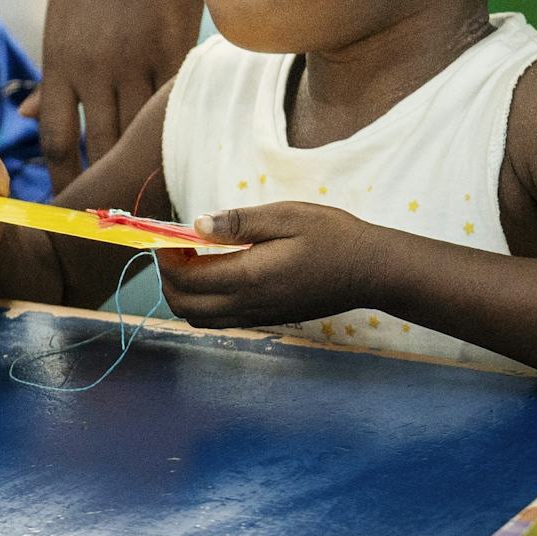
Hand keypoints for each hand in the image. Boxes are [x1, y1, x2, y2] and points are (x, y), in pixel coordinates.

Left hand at [33, 0, 201, 188]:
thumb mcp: (63, 10)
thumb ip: (52, 70)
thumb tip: (28, 112)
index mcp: (60, 56)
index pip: (58, 137)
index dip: (63, 178)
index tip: (69, 203)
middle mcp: (96, 64)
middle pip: (100, 146)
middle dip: (104, 185)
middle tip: (113, 220)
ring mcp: (139, 57)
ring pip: (140, 132)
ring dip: (144, 165)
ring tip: (151, 196)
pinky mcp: (178, 46)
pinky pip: (176, 102)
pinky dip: (177, 127)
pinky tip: (183, 150)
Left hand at [157, 203, 390, 328]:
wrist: (370, 271)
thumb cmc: (331, 236)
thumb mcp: (285, 216)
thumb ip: (238, 222)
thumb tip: (197, 225)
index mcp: (249, 278)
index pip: (185, 278)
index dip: (165, 256)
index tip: (166, 232)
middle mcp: (248, 305)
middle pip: (184, 306)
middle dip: (168, 276)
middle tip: (175, 244)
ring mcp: (257, 316)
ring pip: (200, 318)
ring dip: (184, 291)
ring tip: (193, 257)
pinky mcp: (267, 319)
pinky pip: (220, 319)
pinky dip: (204, 300)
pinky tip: (218, 270)